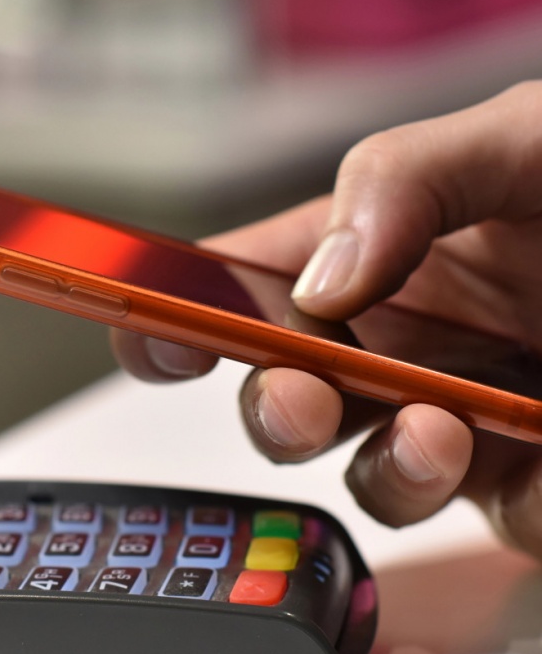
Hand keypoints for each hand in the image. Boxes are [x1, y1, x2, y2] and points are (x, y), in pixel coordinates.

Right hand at [113, 81, 541, 557]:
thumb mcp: (525, 139)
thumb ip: (405, 179)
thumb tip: (321, 282)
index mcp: (384, 250)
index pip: (251, 283)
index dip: (185, 307)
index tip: (150, 326)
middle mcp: (408, 341)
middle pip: (284, 393)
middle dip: (273, 407)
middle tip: (297, 397)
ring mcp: (460, 418)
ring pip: (364, 473)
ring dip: (379, 464)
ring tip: (435, 432)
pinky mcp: (524, 488)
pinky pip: (477, 514)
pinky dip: (488, 496)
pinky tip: (523, 452)